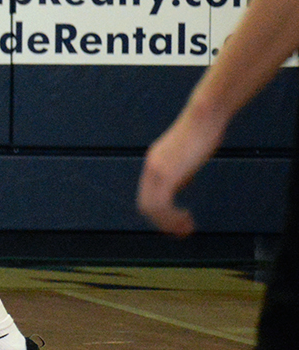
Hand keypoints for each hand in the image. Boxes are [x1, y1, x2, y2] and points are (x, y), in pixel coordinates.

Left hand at [137, 106, 227, 236]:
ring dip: (167, 223)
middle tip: (180, 232)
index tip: (176, 223)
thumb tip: (181, 186)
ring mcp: (155, 170)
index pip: (149, 196)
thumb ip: (181, 172)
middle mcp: (150, 167)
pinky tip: (185, 219)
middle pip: (146, 204)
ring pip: (151, 207)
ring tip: (184, 229)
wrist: (203, 117)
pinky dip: (170, 217)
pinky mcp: (165, 172)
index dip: (160, 214)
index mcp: (155, 164)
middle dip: (163, 223)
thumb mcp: (188, 157)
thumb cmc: (201, 133)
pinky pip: (160, 203)